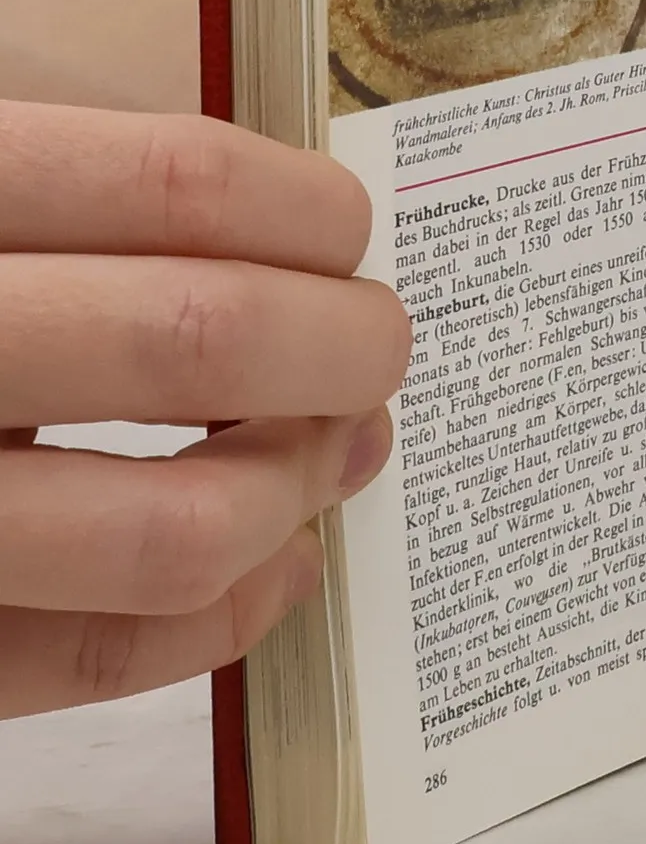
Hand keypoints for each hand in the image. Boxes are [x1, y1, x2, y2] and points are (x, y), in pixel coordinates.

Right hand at [0, 102, 410, 715]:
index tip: (346, 228)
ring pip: (174, 528)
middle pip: (203, 340)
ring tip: (335, 448)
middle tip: (376, 345)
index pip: (174, 181)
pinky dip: (228, 617)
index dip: (306, 208)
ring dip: (299, 487)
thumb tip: (291, 239)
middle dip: (345, 345)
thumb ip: (71, 197)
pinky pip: (96, 662)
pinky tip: (274, 564)